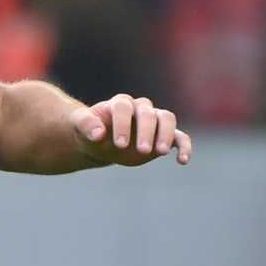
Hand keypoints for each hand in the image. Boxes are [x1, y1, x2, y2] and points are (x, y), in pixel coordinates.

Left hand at [70, 94, 191, 166]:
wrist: (100, 143)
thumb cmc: (90, 132)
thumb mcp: (80, 128)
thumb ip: (86, 125)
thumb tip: (98, 134)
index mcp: (119, 104)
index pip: (123, 107)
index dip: (123, 123)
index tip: (119, 144)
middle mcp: (139, 108)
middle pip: (148, 113)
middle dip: (146, 131)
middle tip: (141, 151)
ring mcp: (154, 121)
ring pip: (167, 119)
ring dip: (166, 134)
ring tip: (161, 152)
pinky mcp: (164, 136)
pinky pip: (180, 137)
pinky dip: (184, 146)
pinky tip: (182, 161)